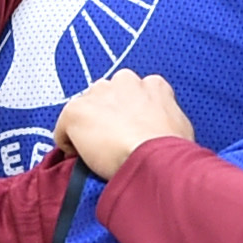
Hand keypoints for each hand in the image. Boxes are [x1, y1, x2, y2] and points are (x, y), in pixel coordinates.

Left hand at [53, 70, 196, 180]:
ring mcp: (99, 94)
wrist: (153, 161)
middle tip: (114, 141)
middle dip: (107, 115)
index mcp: (154, 85)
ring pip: (85, 109)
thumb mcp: (179, 128)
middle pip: (107, 95)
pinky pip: (63, 129)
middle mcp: (125, 81)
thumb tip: (157, 132)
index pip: (135, 93)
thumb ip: (164, 119)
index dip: (130, 114)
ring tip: (98, 151)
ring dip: (88, 126)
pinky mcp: (76, 111)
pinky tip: (82, 158)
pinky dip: (69, 144)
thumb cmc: (171, 151)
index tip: (130, 130)